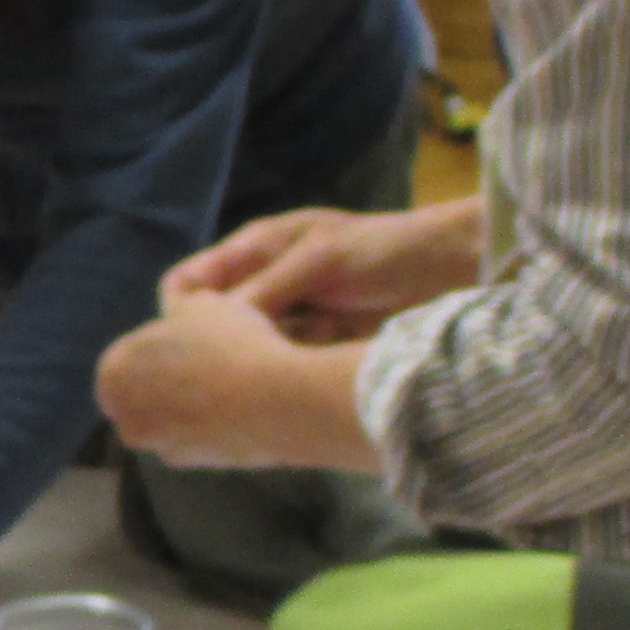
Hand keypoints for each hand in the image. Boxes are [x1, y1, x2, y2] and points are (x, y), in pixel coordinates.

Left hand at [94, 288, 382, 470]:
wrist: (275, 401)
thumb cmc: (230, 343)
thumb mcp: (201, 304)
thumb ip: (178, 312)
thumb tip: (180, 315)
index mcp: (112, 375)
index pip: (128, 358)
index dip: (161, 345)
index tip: (192, 337)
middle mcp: (126, 420)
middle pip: (145, 393)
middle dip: (170, 379)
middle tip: (211, 357)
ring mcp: (160, 448)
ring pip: (173, 418)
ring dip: (193, 403)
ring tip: (234, 379)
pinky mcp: (195, 466)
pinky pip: (201, 437)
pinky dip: (215, 424)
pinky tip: (244, 404)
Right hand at [161, 198, 481, 341]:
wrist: (452, 270)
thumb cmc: (385, 250)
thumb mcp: (320, 259)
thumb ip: (267, 288)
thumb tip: (217, 323)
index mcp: (256, 249)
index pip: (190, 282)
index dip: (178, 311)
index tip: (184, 344)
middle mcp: (265, 284)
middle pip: (215, 323)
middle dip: (220, 346)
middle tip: (234, 369)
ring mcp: (290, 317)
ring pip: (249, 348)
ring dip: (261, 360)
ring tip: (284, 368)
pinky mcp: (315, 345)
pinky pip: (282, 364)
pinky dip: (288, 373)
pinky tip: (301, 380)